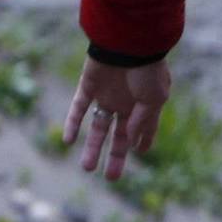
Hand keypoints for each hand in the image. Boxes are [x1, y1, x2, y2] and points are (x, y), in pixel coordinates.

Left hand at [64, 55, 171, 180]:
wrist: (129, 42)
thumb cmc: (148, 70)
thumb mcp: (154, 99)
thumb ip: (142, 122)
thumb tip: (129, 142)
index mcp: (146, 104)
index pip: (144, 129)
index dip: (142, 142)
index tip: (140, 154)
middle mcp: (126, 102)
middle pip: (118, 135)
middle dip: (116, 156)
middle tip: (111, 178)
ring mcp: (106, 95)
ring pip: (97, 126)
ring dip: (92, 147)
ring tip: (87, 168)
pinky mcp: (88, 86)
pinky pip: (78, 108)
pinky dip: (72, 123)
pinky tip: (67, 141)